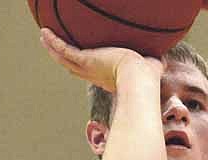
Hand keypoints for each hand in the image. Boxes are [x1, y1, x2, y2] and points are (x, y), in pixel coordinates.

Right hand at [40, 28, 161, 91]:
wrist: (139, 78)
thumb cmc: (149, 77)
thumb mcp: (150, 67)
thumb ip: (153, 62)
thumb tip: (163, 59)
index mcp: (108, 77)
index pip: (93, 72)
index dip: (85, 67)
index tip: (82, 62)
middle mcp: (95, 75)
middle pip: (74, 67)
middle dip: (64, 58)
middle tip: (55, 50)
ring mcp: (89, 68)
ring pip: (65, 59)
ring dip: (53, 49)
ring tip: (44, 38)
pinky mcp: (86, 60)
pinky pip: (65, 50)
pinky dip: (54, 42)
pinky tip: (44, 32)